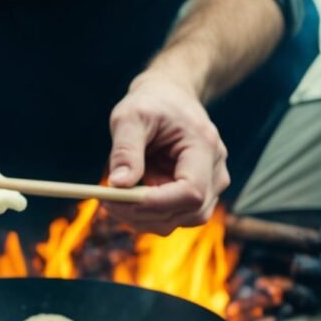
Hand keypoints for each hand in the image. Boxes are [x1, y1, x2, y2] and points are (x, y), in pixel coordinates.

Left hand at [103, 70, 229, 234]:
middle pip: (187, 212)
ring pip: (178, 221)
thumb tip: (118, 184)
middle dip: (142, 213)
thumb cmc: (151, 102)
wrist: (170, 98)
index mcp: (205, 146)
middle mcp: (215, 171)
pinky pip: (172, 217)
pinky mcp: (197, 197)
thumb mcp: (130, 116)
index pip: (191, 192)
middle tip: (105, 200)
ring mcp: (211, 187)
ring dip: (141, 217)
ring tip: (113, 196)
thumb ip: (125, 149)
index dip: (156, 203)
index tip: (118, 199)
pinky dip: (145, 215)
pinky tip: (126, 198)